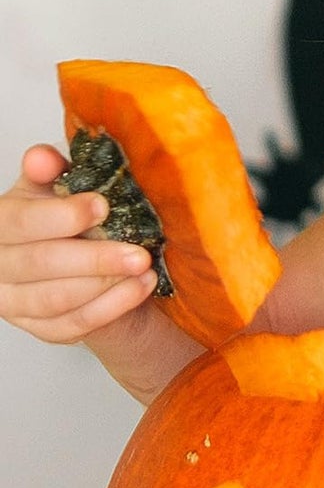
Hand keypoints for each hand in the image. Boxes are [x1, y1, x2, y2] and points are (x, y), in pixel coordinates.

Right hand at [0, 144, 157, 343]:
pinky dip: (113, 306)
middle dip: (94, 258)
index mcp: (0, 225)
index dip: (60, 215)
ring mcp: (16, 304)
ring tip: (145, 267)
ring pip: (57, 299)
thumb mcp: (58, 189)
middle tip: (138, 251)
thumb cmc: (69, 222)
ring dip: (106, 284)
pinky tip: (141, 287)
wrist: (85, 264)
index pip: (18, 222)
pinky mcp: (44, 329)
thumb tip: (43, 157)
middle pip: (40, 264)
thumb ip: (51, 171)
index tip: (102, 206)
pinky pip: (76, 323)